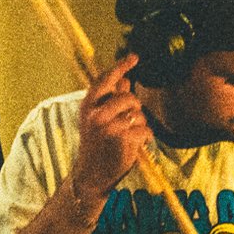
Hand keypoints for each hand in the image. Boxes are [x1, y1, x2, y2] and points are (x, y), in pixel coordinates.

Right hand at [70, 52, 151, 203]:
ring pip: (138, 114)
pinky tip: (136, 144)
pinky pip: (145, 129)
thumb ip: (110, 100)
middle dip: (134, 108)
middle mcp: (95, 113)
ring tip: (129, 136)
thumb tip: (125, 80)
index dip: (120, 66)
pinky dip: (145, 137)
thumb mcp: (98, 120)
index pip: (105, 80)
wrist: (90, 176)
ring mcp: (107, 126)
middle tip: (128, 123)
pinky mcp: (121, 138)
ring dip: (140, 125)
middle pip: (128, 97)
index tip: (135, 57)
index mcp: (87, 105)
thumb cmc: (97, 146)